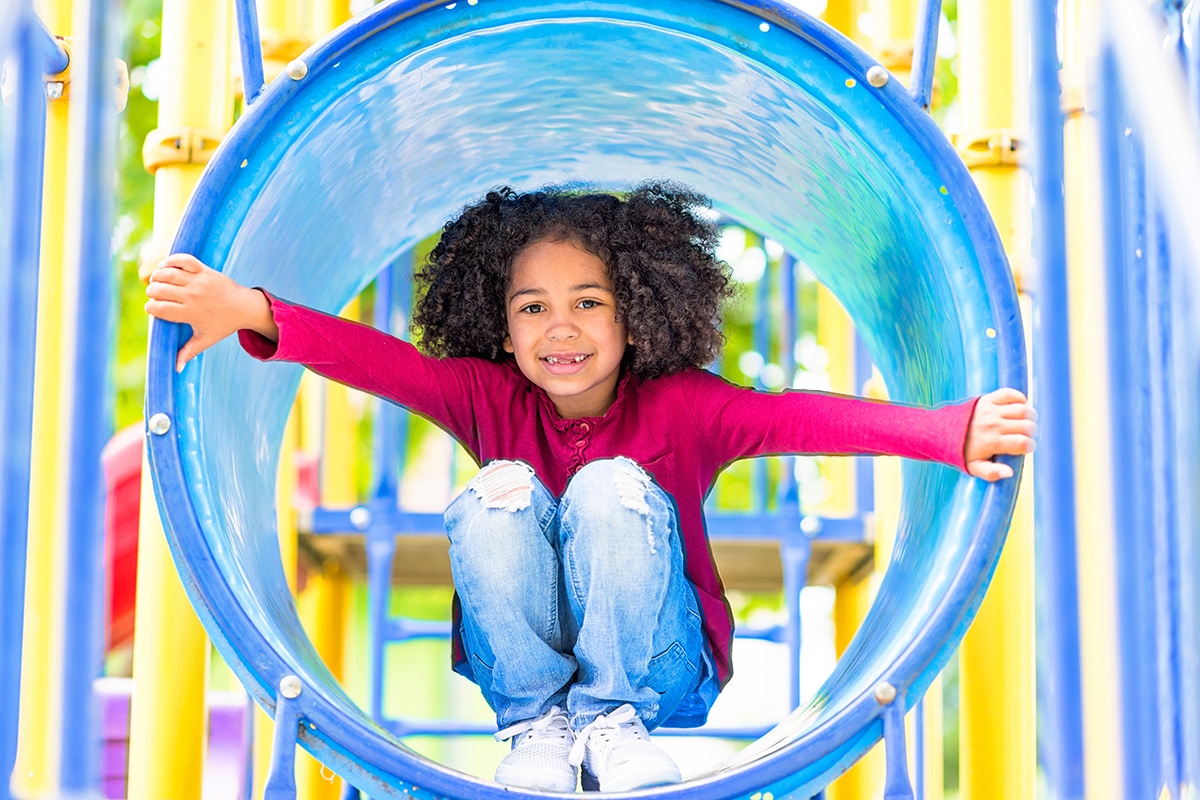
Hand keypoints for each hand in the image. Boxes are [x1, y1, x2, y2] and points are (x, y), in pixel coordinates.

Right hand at [145, 253, 277, 371]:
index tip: (154, 309)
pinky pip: (182, 259)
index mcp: (189, 313)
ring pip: (167, 273)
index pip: (157, 308)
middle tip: (156, 295)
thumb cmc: (223, 324)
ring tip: (158, 281)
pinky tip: (165, 266)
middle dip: (152, 292)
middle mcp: (192, 296)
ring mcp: (198, 281)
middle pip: (158, 289)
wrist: (244, 307)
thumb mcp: (205, 339)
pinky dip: (170, 260)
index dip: (151, 308)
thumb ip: (188, 352)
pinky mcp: (204, 269)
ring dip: (157, 276)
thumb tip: (176, 369)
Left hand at [963, 388, 1037, 480]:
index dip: (1030, 446)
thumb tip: (1010, 473)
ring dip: (1030, 416)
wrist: (944, 431)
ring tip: (1026, 422)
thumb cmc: (963, 451)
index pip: (1023, 443)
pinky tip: (1020, 407)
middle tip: (1026, 435)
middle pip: (1027, 426)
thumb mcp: (975, 467)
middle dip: (1032, 432)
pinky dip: (1020, 398)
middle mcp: (993, 425)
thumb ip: (992, 473)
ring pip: (1023, 409)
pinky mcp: (987, 399)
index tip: (1027, 447)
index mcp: (992, 442)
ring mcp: (990, 410)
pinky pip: (1010, 394)